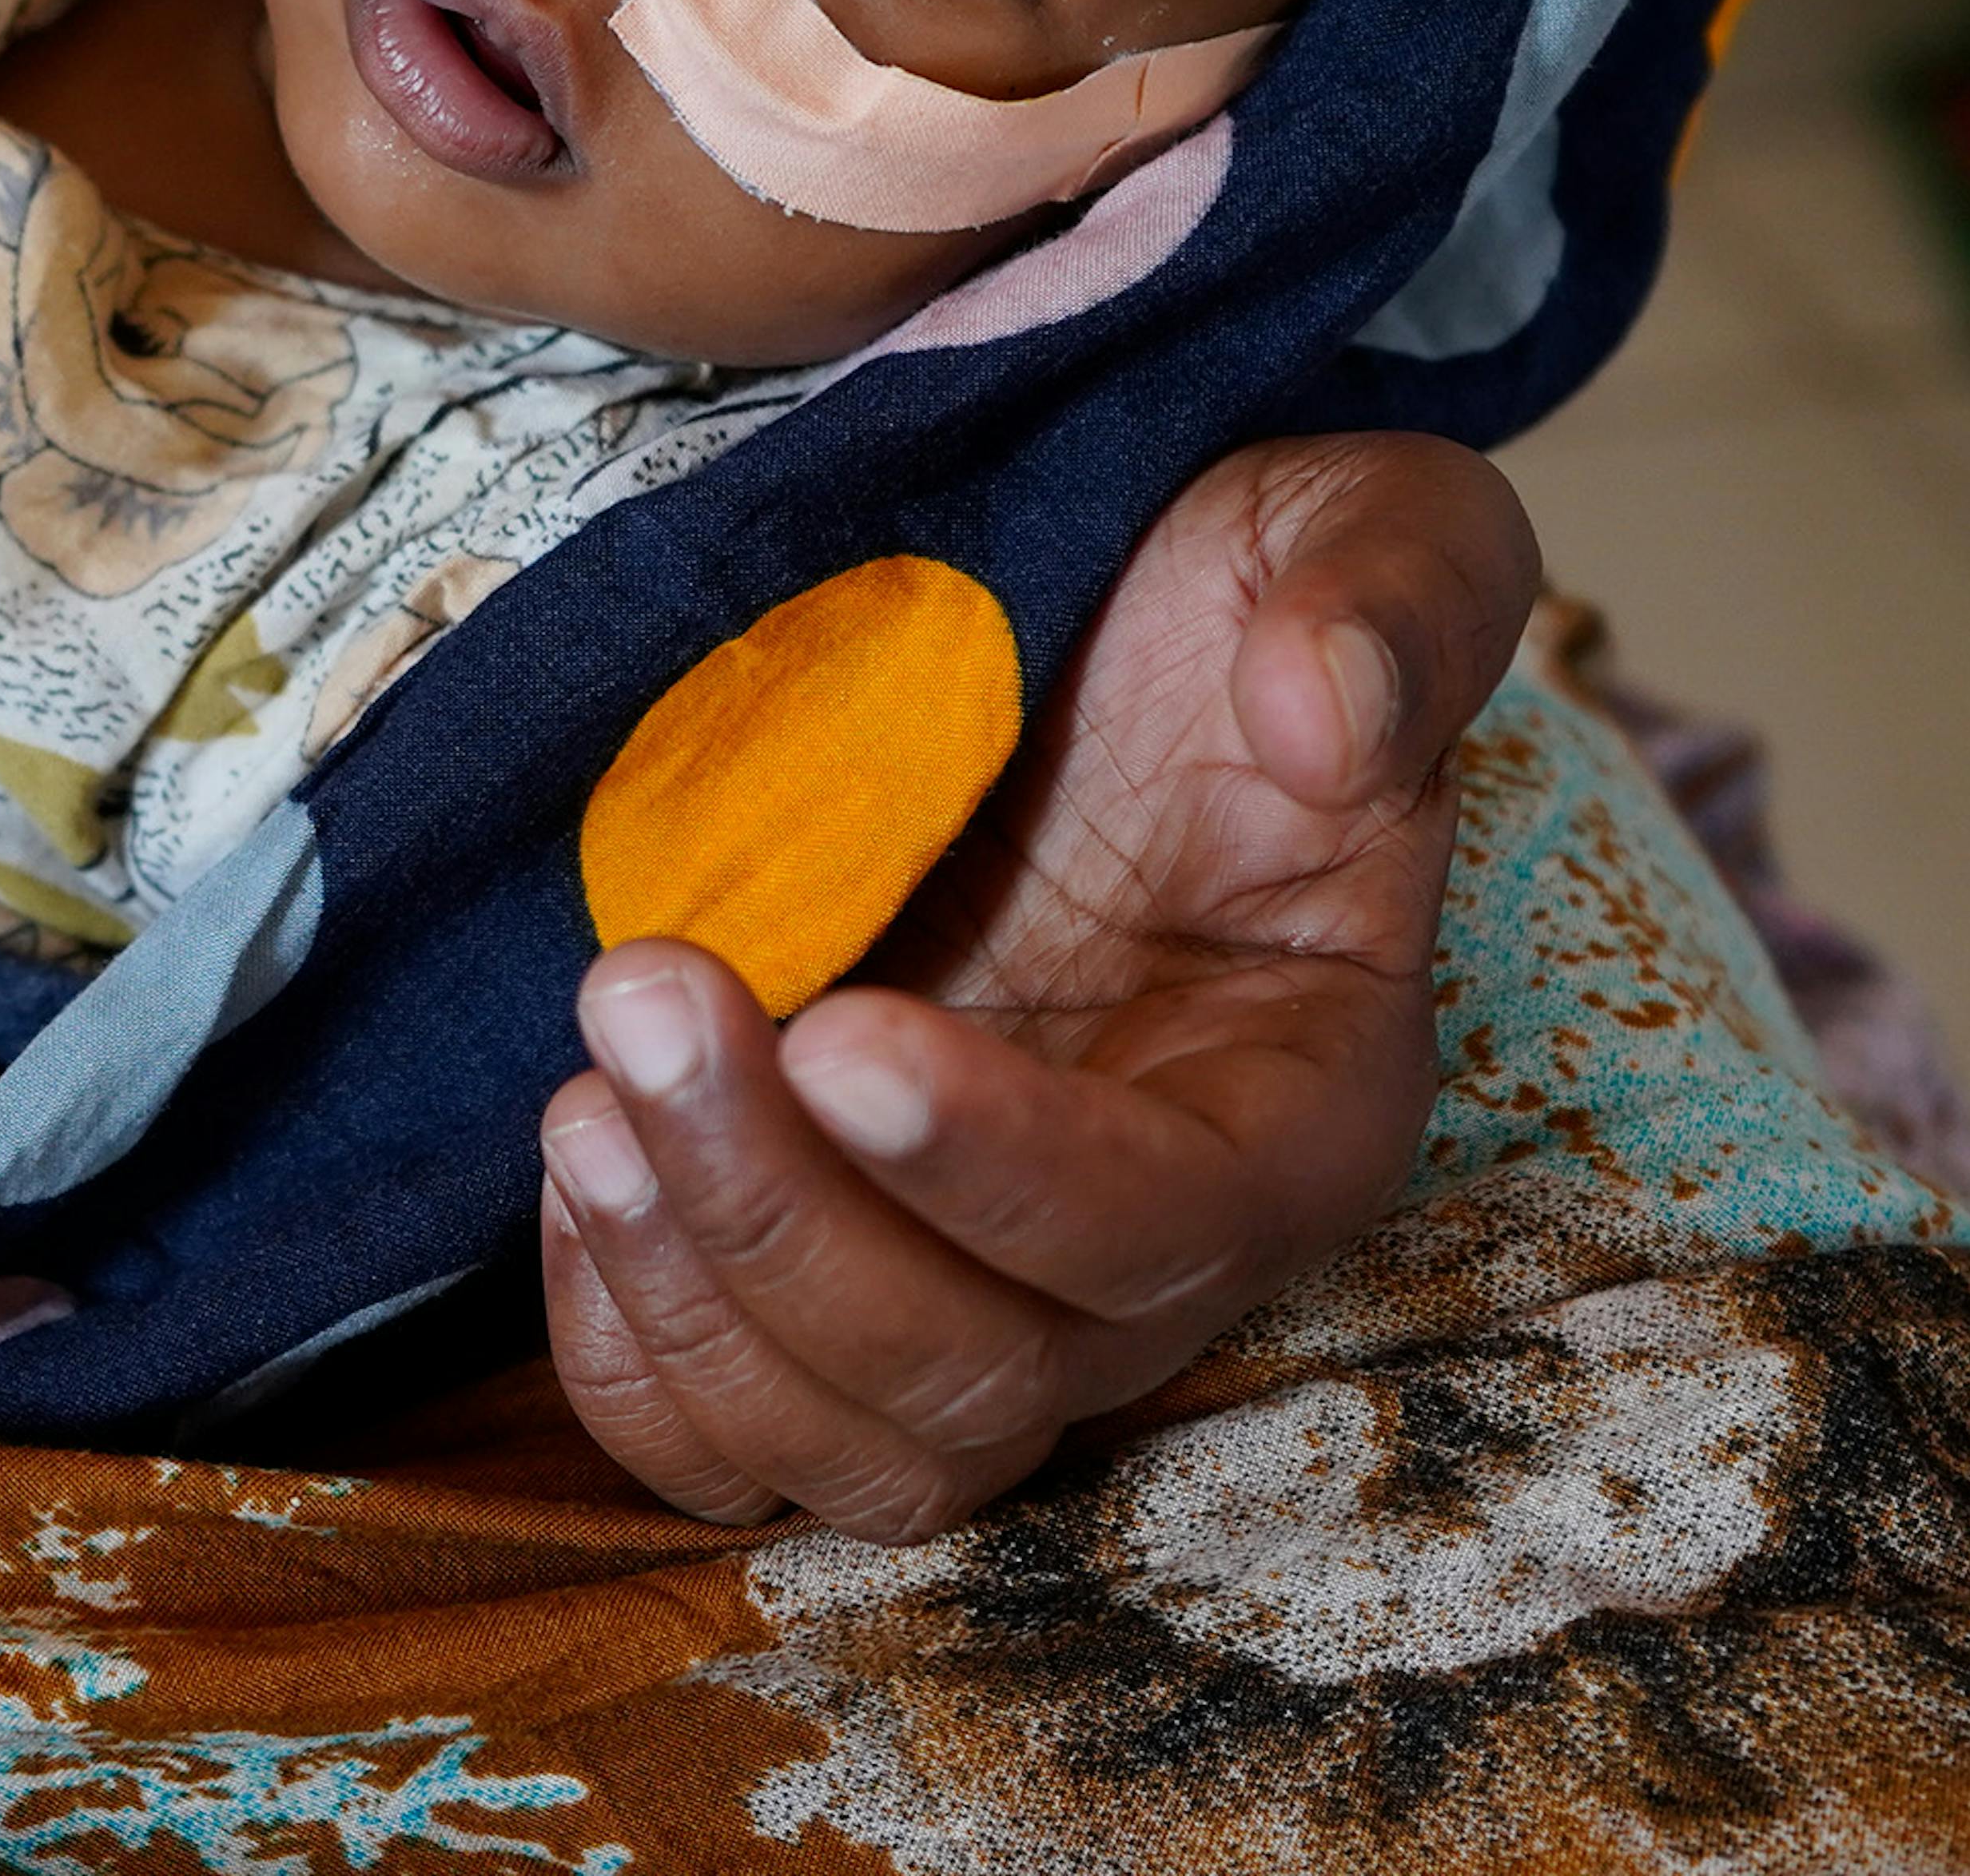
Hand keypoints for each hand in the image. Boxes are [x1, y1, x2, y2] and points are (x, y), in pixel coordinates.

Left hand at [536, 428, 1534, 1539]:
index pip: (1163, 1227)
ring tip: (584, 1092)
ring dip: (695, 1293)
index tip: (840, 1031)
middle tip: (645, 991)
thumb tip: (1325, 716)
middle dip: (787, 1217)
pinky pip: (728, 1438)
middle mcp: (1149, 1250)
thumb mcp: (1354, 525)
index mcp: (1301, 1102)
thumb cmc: (1222, 594)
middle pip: (983, 1374)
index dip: (1000, 1167)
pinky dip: (631, 1349)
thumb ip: (1391, 597)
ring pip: (855, 1444)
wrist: (1061, 631)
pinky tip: (579, 1162)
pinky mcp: (839, 1289)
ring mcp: (983, 1289)